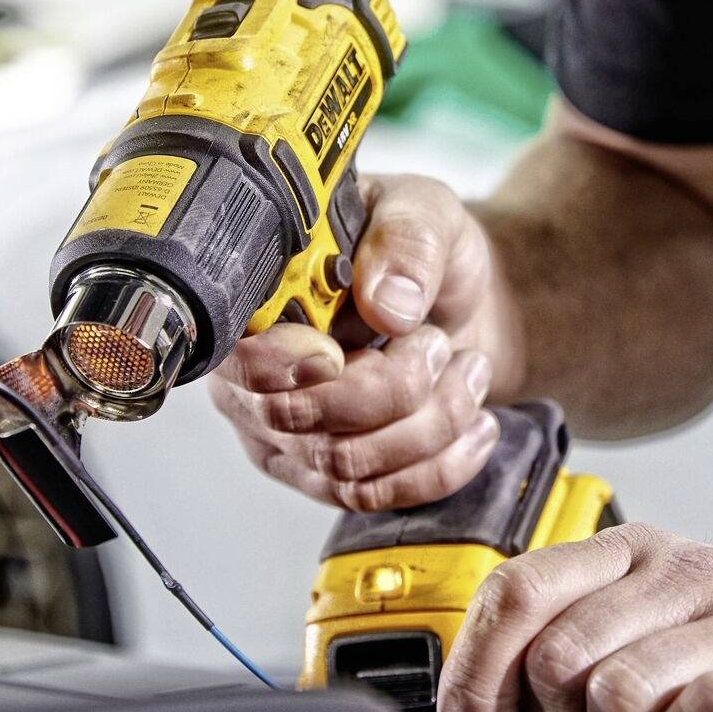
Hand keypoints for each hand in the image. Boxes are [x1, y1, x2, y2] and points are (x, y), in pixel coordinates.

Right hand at [207, 173, 511, 511]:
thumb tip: (386, 302)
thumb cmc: (426, 254)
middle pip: (297, 422)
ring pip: (346, 467)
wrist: (469, 305)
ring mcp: (292, 436)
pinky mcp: (335, 478)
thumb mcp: (425, 213)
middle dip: (390, 388)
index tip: (342, 352)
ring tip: (466, 370)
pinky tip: (475, 425)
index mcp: (258, 303)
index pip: (237, 359)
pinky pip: (377, 498)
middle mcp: (257, 377)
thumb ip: (406, 240)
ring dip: (429, 422)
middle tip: (436, 341)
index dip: (283, 366)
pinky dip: (442, 465)